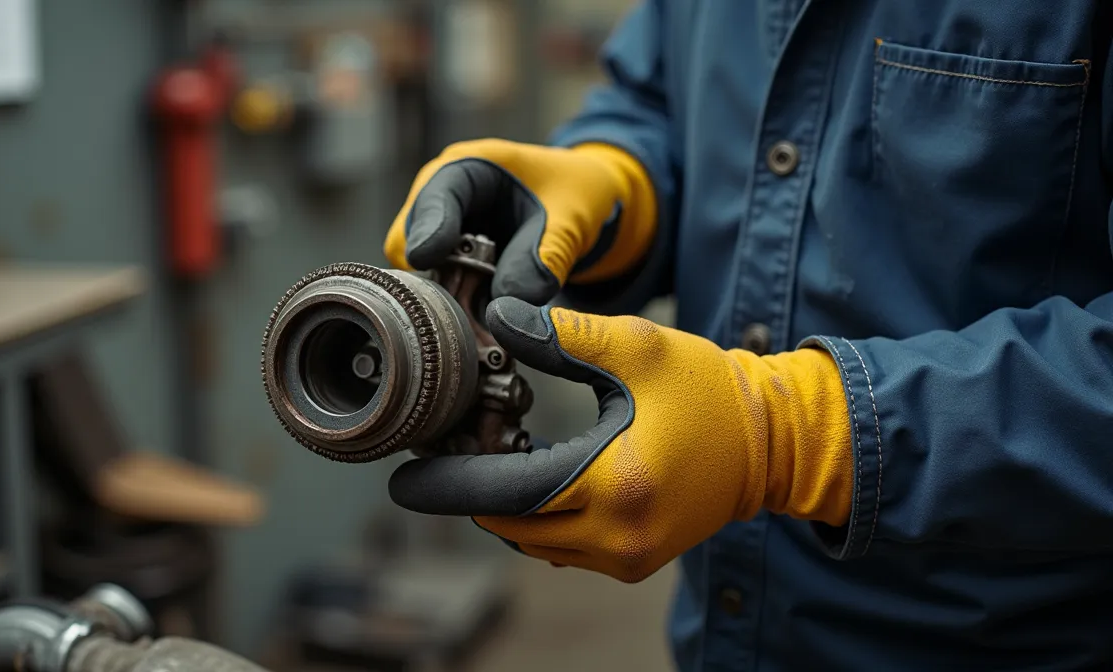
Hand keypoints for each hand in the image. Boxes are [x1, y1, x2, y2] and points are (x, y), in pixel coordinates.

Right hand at [384, 139, 656, 304]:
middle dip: (436, 276)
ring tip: (485, 316)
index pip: (435, 193)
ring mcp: (439, 233)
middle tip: (470, 303)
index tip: (427, 256)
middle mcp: (442, 197)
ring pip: (416, 275)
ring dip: (446, 301)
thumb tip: (507, 308)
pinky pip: (435, 294)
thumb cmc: (575, 192)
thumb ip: (545, 258)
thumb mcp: (572, 219)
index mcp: (470, 165)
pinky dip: (456, 312)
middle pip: (409, 241)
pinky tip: (484, 324)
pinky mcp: (445, 265)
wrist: (579, 204)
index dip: (429, 225)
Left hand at [388, 298, 854, 582]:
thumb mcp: (636, 346)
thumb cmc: (707, 388)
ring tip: (487, 455)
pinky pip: (563, 546)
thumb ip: (561, 331)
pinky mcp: (635, 560)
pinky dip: (537, 515)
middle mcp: (617, 534)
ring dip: (503, 504)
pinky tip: (533, 473)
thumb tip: (497, 315)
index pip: (504, 494)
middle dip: (468, 493)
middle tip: (444, 452)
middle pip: (510, 523)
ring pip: (533, 540)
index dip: (446, 486)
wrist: (772, 442)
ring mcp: (627, 555)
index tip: (402, 478)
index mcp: (614, 481)